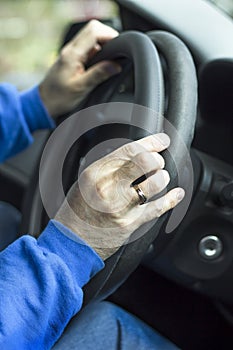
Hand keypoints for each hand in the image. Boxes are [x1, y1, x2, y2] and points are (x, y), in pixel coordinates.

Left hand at [39, 20, 119, 117]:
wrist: (45, 102)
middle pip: (93, 28)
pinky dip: (98, 51)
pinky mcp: (73, 57)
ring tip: (110, 60)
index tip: (120, 47)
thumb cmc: (59, 98)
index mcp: (72, 54)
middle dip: (108, 37)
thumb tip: (116, 66)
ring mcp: (71, 52)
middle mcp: (71, 49)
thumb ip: (99, 74)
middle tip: (117, 52)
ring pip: (91, 36)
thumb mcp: (81, 88)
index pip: (94, 31)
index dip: (110, 35)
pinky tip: (102, 64)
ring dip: (104, 44)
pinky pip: (88, 47)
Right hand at [55, 133, 184, 259]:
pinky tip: (176, 194)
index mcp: (96, 173)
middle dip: (157, 160)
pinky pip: (158, 208)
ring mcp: (120, 206)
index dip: (151, 142)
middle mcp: (108, 186)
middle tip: (158, 163)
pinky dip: (172, 199)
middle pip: (145, 162)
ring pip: (155, 182)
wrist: (70, 243)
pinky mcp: (130, 224)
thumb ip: (108, 168)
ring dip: (163, 177)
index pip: (129, 150)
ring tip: (160, 178)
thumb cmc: (76, 212)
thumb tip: (135, 156)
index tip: (162, 140)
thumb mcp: (85, 182)